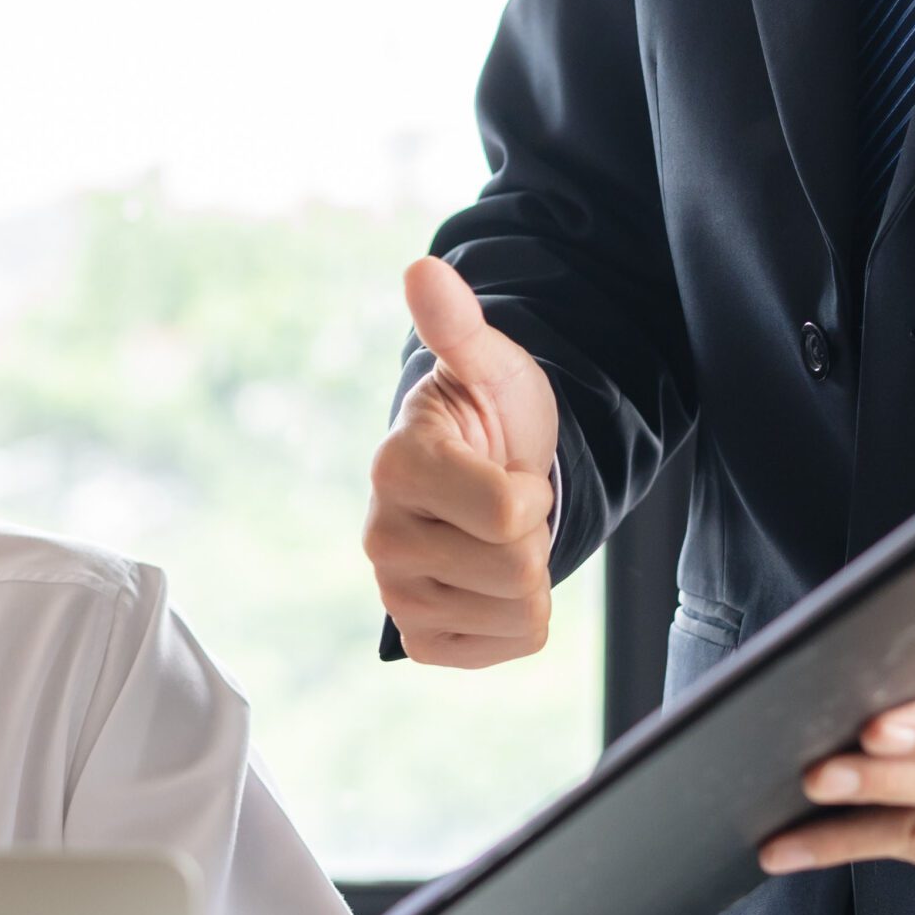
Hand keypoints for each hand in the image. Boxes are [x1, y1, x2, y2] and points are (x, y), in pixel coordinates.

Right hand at [363, 257, 559, 667]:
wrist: (483, 476)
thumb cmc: (489, 418)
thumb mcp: (490, 367)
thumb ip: (460, 326)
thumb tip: (423, 269)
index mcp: (394, 468)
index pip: (510, 514)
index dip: (532, 491)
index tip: (505, 468)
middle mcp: (381, 538)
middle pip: (518, 568)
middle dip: (533, 535)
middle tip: (504, 507)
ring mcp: (397, 594)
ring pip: (521, 610)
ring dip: (531, 575)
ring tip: (496, 539)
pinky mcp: (419, 639)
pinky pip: (512, 646)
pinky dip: (520, 618)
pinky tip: (491, 579)